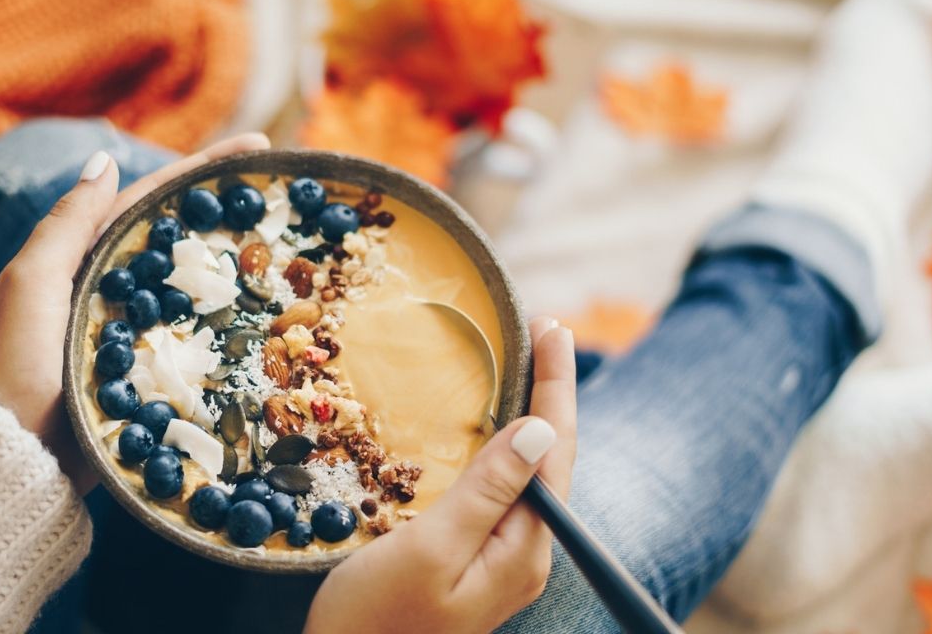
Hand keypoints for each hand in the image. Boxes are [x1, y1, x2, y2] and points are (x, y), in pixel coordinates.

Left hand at [0, 133, 269, 494]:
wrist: (13, 458)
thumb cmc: (16, 367)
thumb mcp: (32, 284)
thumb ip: (68, 224)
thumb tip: (105, 158)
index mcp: (80, 259)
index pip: (148, 199)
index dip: (199, 170)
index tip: (255, 148)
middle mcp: (107, 289)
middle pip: (176, 236)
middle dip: (225, 209)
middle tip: (282, 190)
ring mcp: (130, 331)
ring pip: (190, 283)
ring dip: (234, 261)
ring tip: (286, 243)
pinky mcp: (146, 372)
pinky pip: (194, 334)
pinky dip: (226, 317)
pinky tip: (263, 312)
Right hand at [305, 318, 576, 633]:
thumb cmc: (375, 619)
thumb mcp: (431, 547)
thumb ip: (489, 489)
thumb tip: (542, 429)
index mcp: (523, 548)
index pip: (555, 450)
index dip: (556, 385)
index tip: (554, 326)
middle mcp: (525, 554)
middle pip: (553, 458)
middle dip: (553, 393)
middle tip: (546, 331)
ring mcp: (503, 561)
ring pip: (532, 474)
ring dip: (535, 416)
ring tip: (534, 365)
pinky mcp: (477, 563)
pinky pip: (507, 492)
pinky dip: (507, 449)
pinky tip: (500, 431)